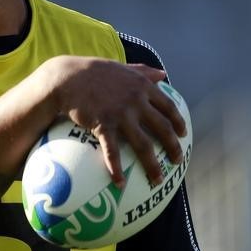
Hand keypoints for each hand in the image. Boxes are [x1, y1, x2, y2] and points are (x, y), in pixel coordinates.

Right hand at [43, 56, 186, 186]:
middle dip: (173, 147)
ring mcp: (121, 114)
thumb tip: (163, 74)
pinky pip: (113, 151)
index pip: (168, 106)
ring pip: (143, 144)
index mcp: (142, 87)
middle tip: (177, 161)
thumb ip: (143, 71)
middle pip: (162, 128)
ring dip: (152, 165)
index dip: (178, 121)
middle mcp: (136, 101)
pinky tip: (119, 183)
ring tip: (157, 180)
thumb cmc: (93, 71)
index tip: (183, 134)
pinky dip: (117, 169)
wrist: (67, 77)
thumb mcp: (122, 67)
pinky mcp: (103, 124)